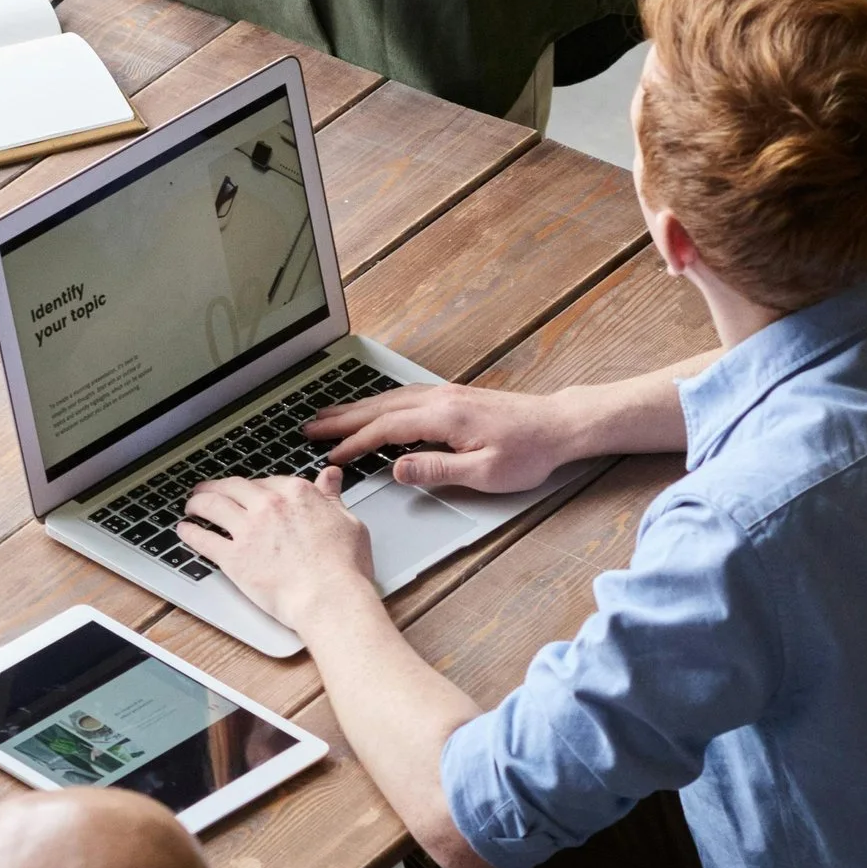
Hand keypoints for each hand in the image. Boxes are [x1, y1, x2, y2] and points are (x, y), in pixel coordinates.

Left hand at [178, 466, 373, 632]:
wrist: (329, 598)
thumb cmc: (344, 567)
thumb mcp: (348, 523)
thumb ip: (332, 498)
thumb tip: (331, 478)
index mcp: (296, 494)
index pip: (267, 482)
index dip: (255, 488)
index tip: (249, 492)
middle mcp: (268, 506)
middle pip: (233, 487)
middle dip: (216, 486)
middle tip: (208, 490)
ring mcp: (248, 530)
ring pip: (212, 506)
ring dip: (197, 502)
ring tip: (191, 505)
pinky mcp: (234, 558)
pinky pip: (203, 540)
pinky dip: (190, 533)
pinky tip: (185, 531)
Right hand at [310, 382, 566, 495]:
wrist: (557, 425)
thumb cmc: (528, 452)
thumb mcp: (485, 473)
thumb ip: (438, 469)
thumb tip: (398, 468)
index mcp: (443, 417)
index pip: (385, 429)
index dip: (354, 443)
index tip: (331, 456)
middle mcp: (440, 399)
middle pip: (379, 406)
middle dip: (341, 418)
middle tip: (309, 427)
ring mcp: (445, 394)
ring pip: (388, 398)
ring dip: (355, 408)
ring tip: (328, 416)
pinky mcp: (452, 396)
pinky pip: (403, 396)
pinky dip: (378, 402)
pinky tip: (371, 408)